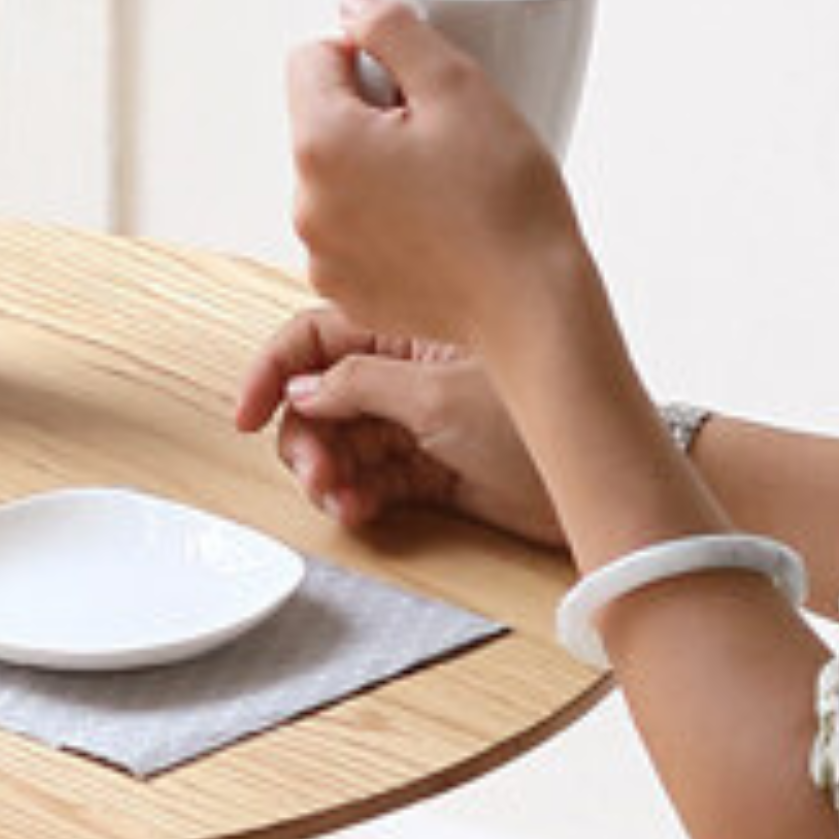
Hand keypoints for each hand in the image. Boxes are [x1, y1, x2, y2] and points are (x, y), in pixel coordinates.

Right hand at [231, 308, 563, 547]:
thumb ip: (362, 386)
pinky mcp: (428, 469)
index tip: (245, 414)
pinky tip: (360, 510)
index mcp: (409, 328)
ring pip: (341, 445)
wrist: (593, 481)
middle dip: (305, 437)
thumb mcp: (438, 394)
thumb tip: (303, 389)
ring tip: (341, 498)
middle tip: (315, 473)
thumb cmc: (536, 419)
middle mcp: (406, 370)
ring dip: (328, 474)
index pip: (317, 338)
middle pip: (320, 399)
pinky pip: (370, 480)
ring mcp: (415, 421)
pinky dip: (357, 496)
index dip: (274, 372)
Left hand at [283, 0, 591, 368]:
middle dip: (369, 114)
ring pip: (336, 177)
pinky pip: (349, 231)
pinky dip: (380, 221)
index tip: (416, 84)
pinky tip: (433, 231)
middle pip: (320, 121)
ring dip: (373, 167)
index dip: (365, 55)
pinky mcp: (346, 291)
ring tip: (440, 188)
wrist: (530, 305)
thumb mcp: (457, 85)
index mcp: (321, 142)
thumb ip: (393, 29)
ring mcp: (321, 255)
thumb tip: (351, 3)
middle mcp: (305, 203)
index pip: (310, 57)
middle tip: (440, 138)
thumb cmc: (503, 197)